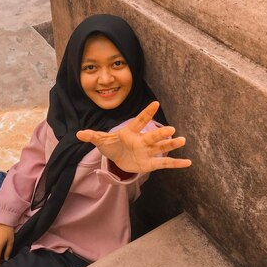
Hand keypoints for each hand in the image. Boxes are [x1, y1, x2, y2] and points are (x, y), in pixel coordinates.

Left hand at [76, 101, 191, 173]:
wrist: (117, 158)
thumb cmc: (111, 145)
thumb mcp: (101, 141)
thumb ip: (92, 136)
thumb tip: (78, 134)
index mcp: (130, 132)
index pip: (139, 121)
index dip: (146, 113)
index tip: (155, 104)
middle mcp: (142, 140)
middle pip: (152, 136)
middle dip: (160, 133)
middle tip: (170, 129)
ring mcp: (148, 151)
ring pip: (161, 147)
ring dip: (171, 144)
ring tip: (182, 140)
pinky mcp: (151, 163)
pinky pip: (165, 163)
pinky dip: (176, 163)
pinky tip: (188, 162)